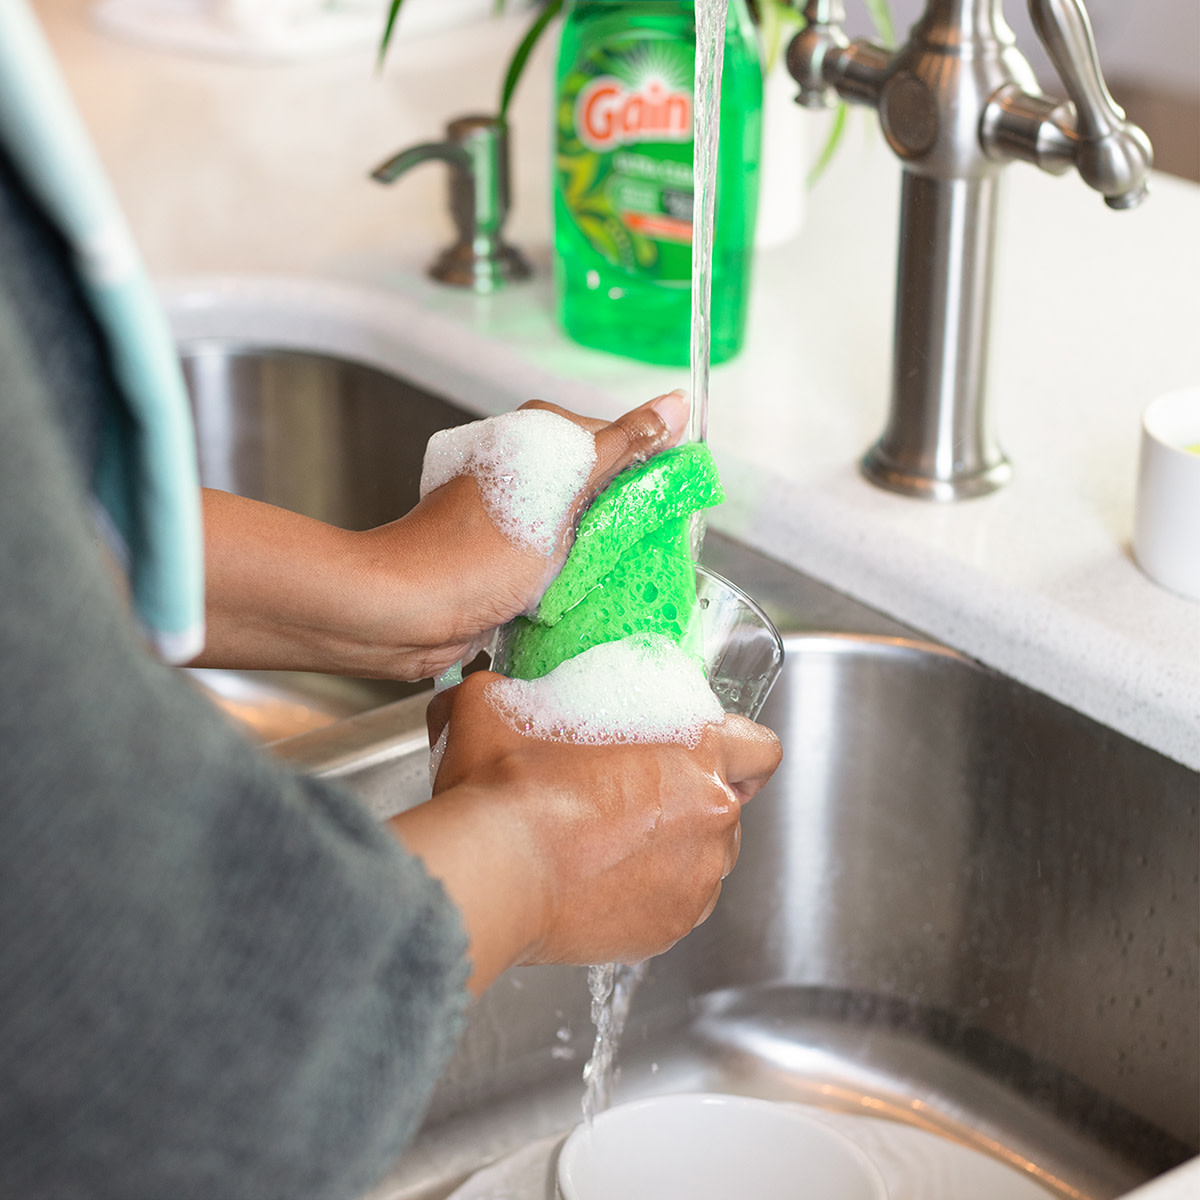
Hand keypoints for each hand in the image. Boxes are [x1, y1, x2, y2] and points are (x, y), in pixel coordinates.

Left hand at [189, 391, 689, 680]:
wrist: (403, 613)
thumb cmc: (475, 553)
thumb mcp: (563, 493)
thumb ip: (620, 448)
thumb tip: (675, 403)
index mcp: (537, 437)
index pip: (620, 444)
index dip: (648, 478)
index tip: (669, 514)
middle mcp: (522, 469)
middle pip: (602, 492)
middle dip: (625, 525)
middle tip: (643, 557)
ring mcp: (512, 516)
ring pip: (582, 533)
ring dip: (599, 559)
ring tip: (613, 582)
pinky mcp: (502, 558)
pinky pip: (556, 565)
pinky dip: (571, 582)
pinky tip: (582, 601)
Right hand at [389, 671, 781, 993]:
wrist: (497, 875)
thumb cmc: (510, 792)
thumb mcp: (501, 709)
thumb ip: (508, 688)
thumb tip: (487, 685)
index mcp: (695, 756)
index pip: (761, 749)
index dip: (740, 747)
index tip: (710, 751)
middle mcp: (711, 822)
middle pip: (728, 806)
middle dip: (694, 801)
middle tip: (638, 794)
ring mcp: (695, 883)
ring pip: (705, 860)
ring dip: (675, 849)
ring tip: (616, 842)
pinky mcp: (669, 931)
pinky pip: (675, 904)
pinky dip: (649, 894)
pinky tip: (602, 881)